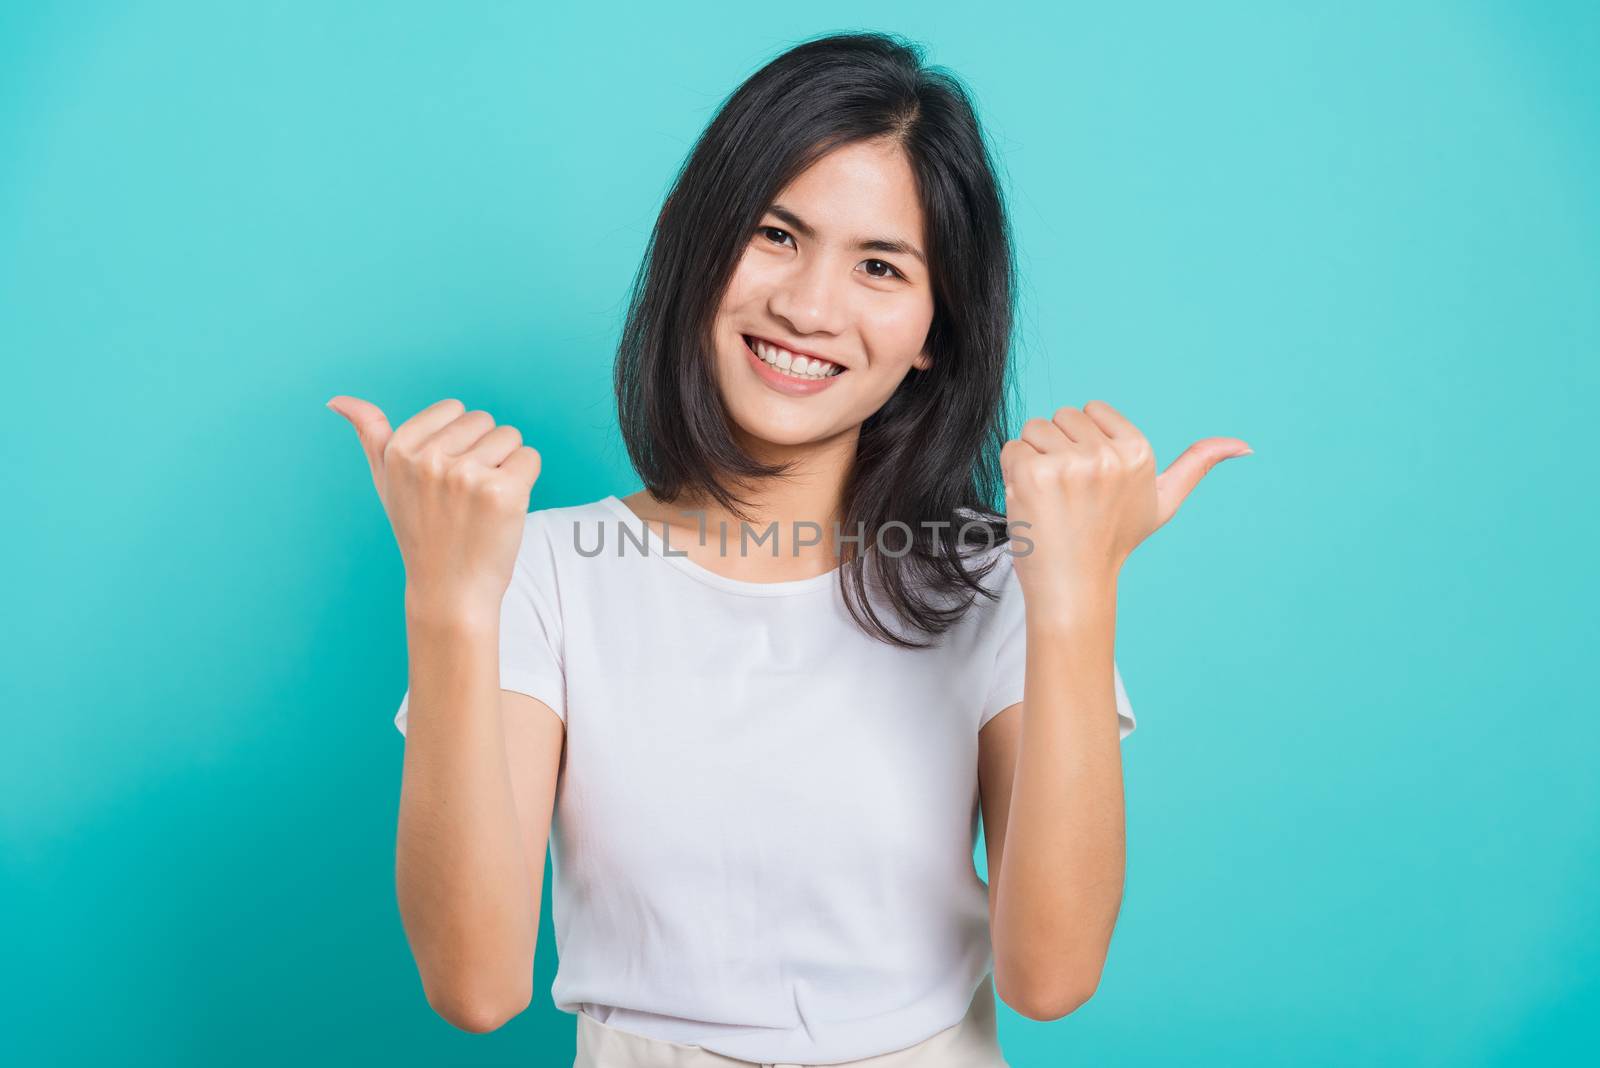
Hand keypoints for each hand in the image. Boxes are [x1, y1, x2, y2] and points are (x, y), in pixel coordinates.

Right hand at [326, 396, 542, 616]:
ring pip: (510, 437)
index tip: (445, 477)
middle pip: (485, 421)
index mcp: (400, 449)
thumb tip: (337, 401)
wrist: (449, 590)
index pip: (455, 408)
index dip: (459, 441)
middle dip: (483, 452)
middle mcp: (429, 459)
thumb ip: (369, 435)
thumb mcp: (386, 481)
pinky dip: (525, 480)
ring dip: (505, 467)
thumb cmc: (421, 533)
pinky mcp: (502, 492)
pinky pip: (530, 458)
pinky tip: (503, 509)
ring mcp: (466, 476)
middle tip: (465, 495)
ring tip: (481, 503)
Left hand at [1000, 400, 1249, 605]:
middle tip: (1068, 492)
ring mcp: (1069, 464)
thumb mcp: (1163, 502)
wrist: (1075, 584)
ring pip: (1033, 429)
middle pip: (1061, 416)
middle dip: (1058, 447)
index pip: (1091, 410)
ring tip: (1050, 496)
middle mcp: (1107, 455)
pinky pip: (1012, 448)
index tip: (1090, 479)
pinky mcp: (1034, 474)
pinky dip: (1013, 472)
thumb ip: (1197, 465)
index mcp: (1139, 451)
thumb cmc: (1114, 541)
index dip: (1084, 442)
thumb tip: (1245, 446)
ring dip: (1033, 458)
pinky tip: (1031, 501)